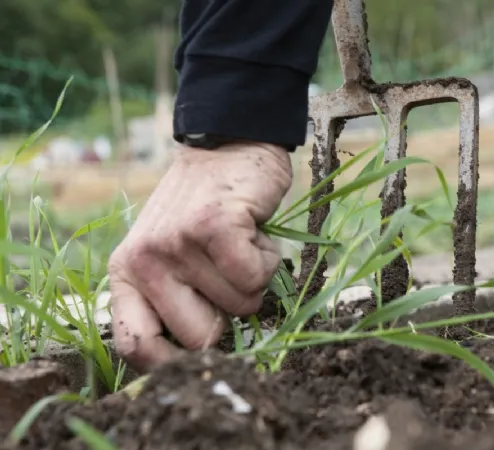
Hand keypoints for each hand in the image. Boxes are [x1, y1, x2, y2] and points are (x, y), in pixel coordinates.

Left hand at [107, 142, 291, 371]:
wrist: (228, 145)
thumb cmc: (206, 210)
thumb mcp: (173, 256)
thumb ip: (175, 300)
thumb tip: (200, 362)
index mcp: (127, 274)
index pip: (135, 346)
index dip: (174, 365)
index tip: (205, 356)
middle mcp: (144, 261)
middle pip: (200, 337)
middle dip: (229, 314)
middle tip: (228, 276)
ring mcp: (177, 243)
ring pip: (239, 305)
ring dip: (254, 279)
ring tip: (239, 243)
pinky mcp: (213, 226)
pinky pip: (254, 276)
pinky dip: (269, 260)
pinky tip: (254, 233)